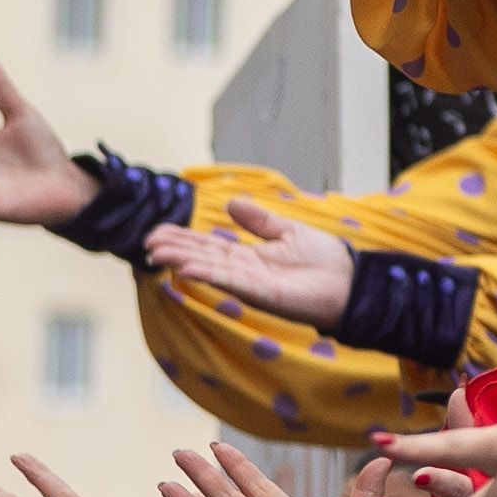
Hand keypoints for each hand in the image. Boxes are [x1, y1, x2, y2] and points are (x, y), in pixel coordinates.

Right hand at [144, 201, 355, 327]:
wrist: (350, 281)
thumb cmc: (323, 261)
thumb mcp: (288, 231)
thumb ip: (259, 221)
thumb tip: (232, 203)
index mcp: (249, 255)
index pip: (209, 245)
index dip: (184, 238)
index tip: (158, 231)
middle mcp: (245, 270)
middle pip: (203, 256)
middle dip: (175, 249)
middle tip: (146, 243)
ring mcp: (251, 282)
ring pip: (210, 268)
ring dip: (183, 261)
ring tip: (156, 253)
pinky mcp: (263, 293)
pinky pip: (231, 282)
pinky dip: (209, 274)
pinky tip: (188, 269)